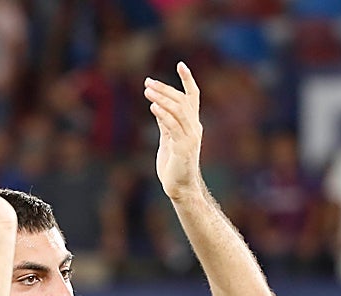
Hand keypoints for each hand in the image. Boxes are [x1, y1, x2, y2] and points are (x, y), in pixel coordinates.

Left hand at [144, 63, 203, 201]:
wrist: (180, 188)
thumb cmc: (174, 165)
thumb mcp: (168, 139)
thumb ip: (165, 123)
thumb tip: (157, 106)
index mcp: (192, 125)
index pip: (193, 97)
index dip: (188, 80)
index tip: (180, 64)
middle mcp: (194, 128)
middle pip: (182, 100)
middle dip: (165, 89)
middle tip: (147, 82)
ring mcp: (190, 137)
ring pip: (178, 110)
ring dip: (162, 98)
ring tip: (147, 91)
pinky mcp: (183, 147)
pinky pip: (173, 126)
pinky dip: (163, 115)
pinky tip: (152, 107)